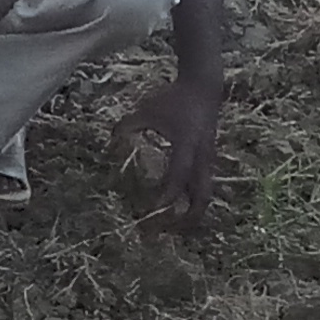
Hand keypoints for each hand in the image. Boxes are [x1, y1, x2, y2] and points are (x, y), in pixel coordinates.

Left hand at [120, 69, 227, 229]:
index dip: (164, 198)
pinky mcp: (209, 160)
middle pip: (201, 197)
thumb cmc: (173, 99)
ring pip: (205, 195)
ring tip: (172, 227)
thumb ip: (127, 127)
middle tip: (165, 232)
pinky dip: (192, 200)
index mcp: (186, 147)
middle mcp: (201, 158)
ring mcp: (208, 160)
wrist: (204, 88)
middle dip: (186, 218)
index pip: (177, 179)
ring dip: (191, 213)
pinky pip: (203, 185)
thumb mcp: (146, 110)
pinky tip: (177, 208)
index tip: (149, 213)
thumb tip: (111, 140)